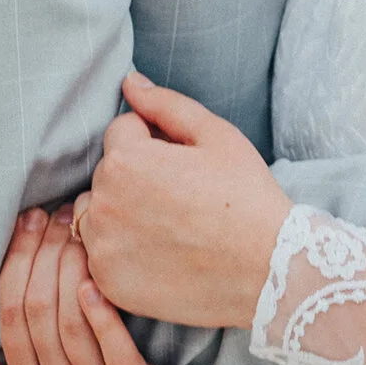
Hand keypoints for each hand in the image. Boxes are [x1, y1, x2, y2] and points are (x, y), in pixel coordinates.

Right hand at [0, 210, 209, 364]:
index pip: (10, 317)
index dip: (15, 265)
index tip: (26, 223)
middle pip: (38, 313)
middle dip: (42, 255)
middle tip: (54, 213)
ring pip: (71, 325)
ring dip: (70, 270)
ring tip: (78, 228)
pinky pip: (114, 350)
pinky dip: (102, 314)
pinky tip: (95, 281)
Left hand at [73, 73, 291, 330]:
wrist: (268, 269)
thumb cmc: (246, 197)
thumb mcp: (216, 136)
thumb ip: (165, 105)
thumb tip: (129, 82)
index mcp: (126, 160)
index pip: (121, 132)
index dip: (155, 142)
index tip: (186, 166)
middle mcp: (103, 203)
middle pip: (106, 173)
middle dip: (134, 176)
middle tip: (181, 198)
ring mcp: (102, 247)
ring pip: (97, 213)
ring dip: (120, 212)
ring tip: (168, 226)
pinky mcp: (108, 282)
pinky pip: (100, 254)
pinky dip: (121, 251)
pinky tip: (160, 254)